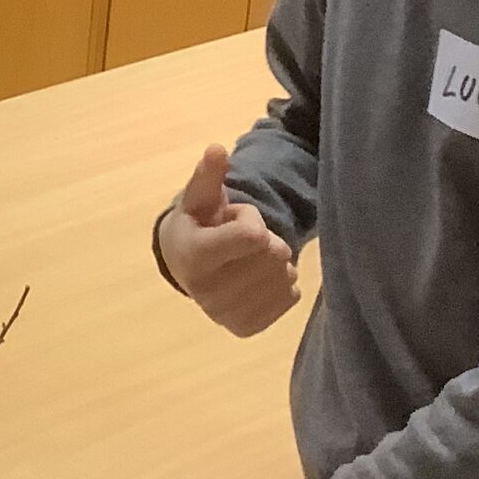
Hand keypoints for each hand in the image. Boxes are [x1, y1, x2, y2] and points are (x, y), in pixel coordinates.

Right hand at [156, 146, 297, 336]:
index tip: (233, 220)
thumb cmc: (198, 225)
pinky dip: (283, 283)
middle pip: (274, 256)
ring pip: (285, 277)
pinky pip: (291, 297)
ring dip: (276, 261)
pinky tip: (260, 278)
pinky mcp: (247, 328)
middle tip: (242, 241)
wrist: (187, 267)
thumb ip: (209, 175)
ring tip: (250, 258)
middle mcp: (208, 294)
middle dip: (266, 240)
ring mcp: (227, 316)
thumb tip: (217, 149)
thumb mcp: (199, 198)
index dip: (251, 220)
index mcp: (194, 259)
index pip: (254, 237)